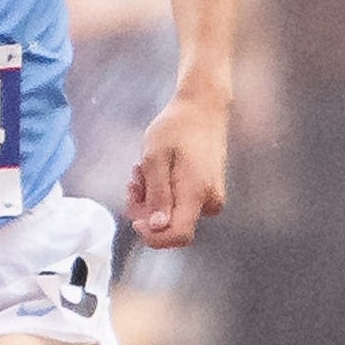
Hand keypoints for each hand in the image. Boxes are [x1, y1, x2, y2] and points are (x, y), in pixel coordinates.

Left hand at [128, 93, 228, 247]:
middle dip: (145, 210)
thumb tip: (157, 227)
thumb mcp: (155, 159)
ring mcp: (210, 196)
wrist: (202, 108)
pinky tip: (153, 172)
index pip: (178, 236)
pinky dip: (161, 192)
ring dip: (150, 198)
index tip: (135, 217)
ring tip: (142, 170)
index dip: (153, 235)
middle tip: (134, 181)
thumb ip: (157, 195)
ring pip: (172, 214)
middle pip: (171, 226)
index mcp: (196, 193)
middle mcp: (208, 200)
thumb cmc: (176, 128)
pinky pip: (179, 203)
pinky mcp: (207, 191)